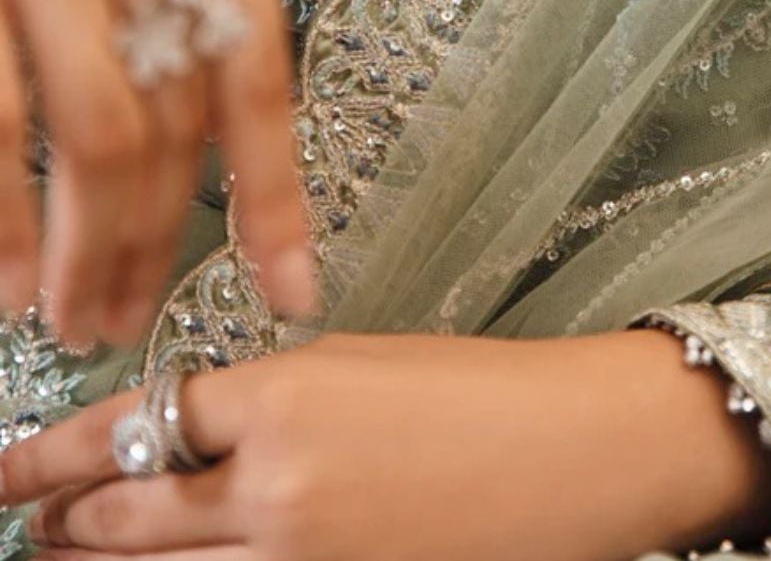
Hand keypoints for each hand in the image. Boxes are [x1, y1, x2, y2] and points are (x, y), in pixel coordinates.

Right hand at [0, 0, 312, 345]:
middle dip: (159, 238)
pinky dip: (3, 212)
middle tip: (130, 317)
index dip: (277, 188)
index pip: (258, 61)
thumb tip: (207, 146)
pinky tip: (7, 273)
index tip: (292, 287)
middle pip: (176, 112)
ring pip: (95, 131)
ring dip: (88, 248)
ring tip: (74, 316)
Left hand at [3, 330, 770, 560]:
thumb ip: (263, 399)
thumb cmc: (486, 394)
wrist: (580, 455)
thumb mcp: (359, 362)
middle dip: (57, 521)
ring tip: (67, 552)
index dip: (48, 449)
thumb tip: (189, 432)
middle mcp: (275, 494)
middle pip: (122, 519)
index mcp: (281, 401)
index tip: (6, 463)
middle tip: (24, 516)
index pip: (129, 426)